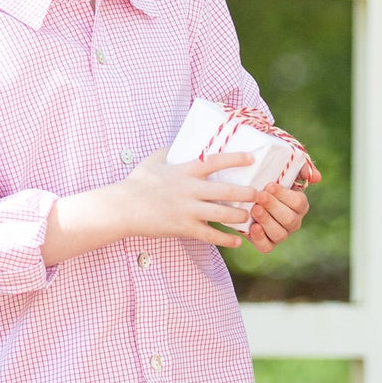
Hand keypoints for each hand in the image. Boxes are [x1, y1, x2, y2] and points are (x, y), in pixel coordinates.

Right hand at [121, 147, 259, 248]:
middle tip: (258, 194)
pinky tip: (238, 241)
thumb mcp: (154, 160)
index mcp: (185, 171)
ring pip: (223, 214)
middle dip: (246, 193)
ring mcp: (188, 210)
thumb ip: (170, 151)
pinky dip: (226, 240)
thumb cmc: (138, 183)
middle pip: (226, 190)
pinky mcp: (184, 228)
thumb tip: (181, 141)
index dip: (235, 158)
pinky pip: (211, 236)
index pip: (215, 161)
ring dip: (240, 216)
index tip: (252, 157)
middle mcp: (190, 190)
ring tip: (248, 216)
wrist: (123, 207)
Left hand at [246, 161, 320, 252]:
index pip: (298, 203)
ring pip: (279, 234)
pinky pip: (267, 247)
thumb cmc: (268, 176)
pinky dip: (261, 239)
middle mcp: (293, 221)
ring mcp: (281, 233)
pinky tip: (253, 228)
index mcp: (300, 204)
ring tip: (255, 209)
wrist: (246, 190)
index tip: (269, 185)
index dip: (284, 195)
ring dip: (267, 221)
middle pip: (289, 219)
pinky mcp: (266, 243)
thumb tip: (317, 178)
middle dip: (274, 207)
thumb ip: (301, 168)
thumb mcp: (284, 165)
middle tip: (260, 196)